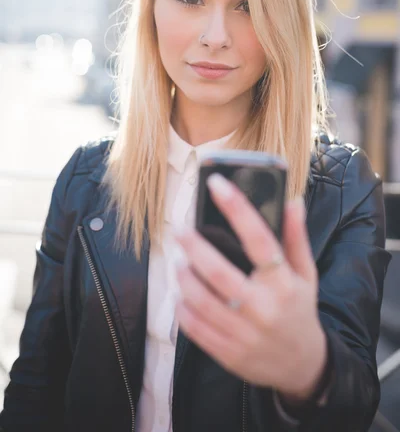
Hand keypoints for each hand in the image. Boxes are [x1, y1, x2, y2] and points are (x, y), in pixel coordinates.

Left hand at [174, 173, 327, 400]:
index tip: (217, 183)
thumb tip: (292, 200)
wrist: (302, 365)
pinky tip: (181, 292)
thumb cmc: (300, 310)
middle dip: (194, 246)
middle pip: (219, 273)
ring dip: (183, 276)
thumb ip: (296, 237)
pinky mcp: (228, 352)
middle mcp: (263, 308)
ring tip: (179, 260)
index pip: (259, 239)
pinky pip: (195, 328)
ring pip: (201, 300)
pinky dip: (182, 307)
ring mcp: (243, 333)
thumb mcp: (306, 274)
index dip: (237, 208)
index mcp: (284, 284)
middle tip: (180, 229)